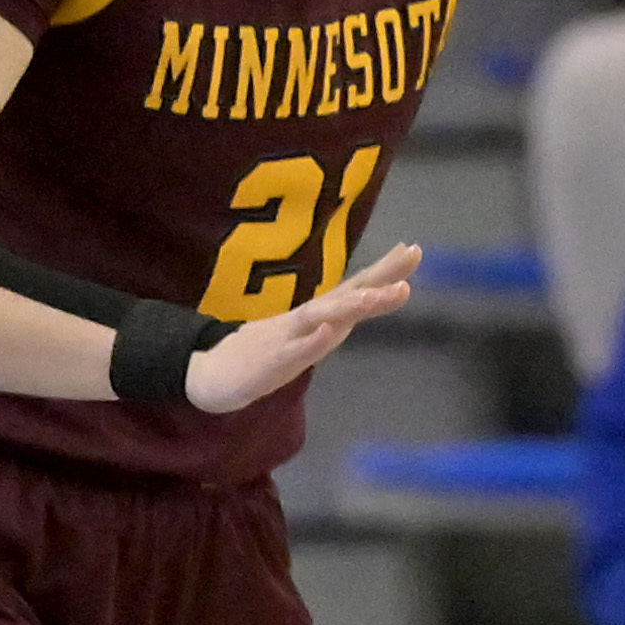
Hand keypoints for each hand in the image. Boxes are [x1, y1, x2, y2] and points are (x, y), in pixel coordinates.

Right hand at [186, 242, 418, 413]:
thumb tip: (367, 298)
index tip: (413, 249)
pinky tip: (330, 331)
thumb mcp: (308, 335)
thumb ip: (336, 318)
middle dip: (380, 276)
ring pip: (323, 318)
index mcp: (317, 316)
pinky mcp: (271, 361)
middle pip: (348, 293)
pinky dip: (313, 341)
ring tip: (377, 294)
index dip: (385, 270)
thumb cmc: (265, 352)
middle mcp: (306, 319)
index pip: (356, 287)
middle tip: (412, 255)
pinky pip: (295, 351)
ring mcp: (288, 337)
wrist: (211, 374)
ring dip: (351, 305)